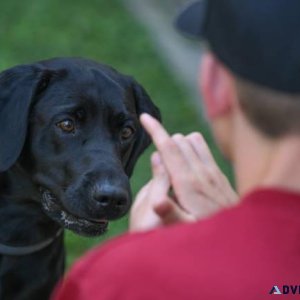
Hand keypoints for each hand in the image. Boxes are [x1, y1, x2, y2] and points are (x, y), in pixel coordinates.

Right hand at [129, 114, 237, 231]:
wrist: (242, 233)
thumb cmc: (208, 232)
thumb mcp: (187, 229)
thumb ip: (171, 215)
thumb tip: (156, 202)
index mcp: (187, 183)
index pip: (169, 147)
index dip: (154, 130)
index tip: (144, 117)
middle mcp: (200, 172)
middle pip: (178, 140)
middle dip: (163, 141)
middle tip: (157, 161)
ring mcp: (211, 170)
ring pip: (191, 139)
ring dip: (177, 143)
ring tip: (170, 159)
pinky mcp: (218, 172)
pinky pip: (203, 146)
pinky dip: (191, 145)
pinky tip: (186, 161)